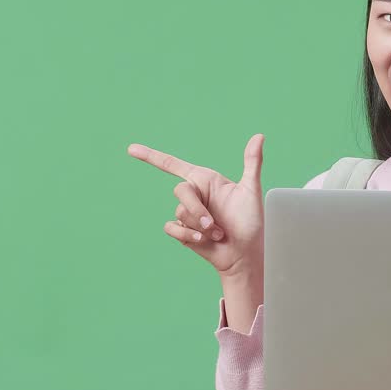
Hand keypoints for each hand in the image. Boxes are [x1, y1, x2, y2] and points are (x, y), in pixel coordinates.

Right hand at [126, 134, 265, 277]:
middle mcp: (194, 195)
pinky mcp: (182, 232)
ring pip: (179, 212)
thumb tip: (259, 136)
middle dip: (197, 210)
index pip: (173, 165)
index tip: (131, 149)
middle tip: (213, 225)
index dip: (151, 156)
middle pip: (180, 192)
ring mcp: (187, 214)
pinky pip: (172, 227)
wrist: (245, 253)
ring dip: (200, 227)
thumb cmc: (252, 222)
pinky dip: (187, 235)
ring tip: (218, 234)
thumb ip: (252, 162)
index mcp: (205, 180)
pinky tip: (203, 241)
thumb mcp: (251, 190)